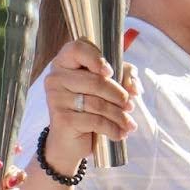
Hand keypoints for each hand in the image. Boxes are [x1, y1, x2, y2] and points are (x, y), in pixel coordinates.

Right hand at [42, 37, 138, 173]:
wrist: (69, 141)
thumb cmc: (87, 108)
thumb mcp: (105, 87)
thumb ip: (122, 76)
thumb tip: (134, 87)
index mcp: (64, 62)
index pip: (77, 49)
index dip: (96, 58)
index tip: (110, 72)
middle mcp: (56, 78)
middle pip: (95, 81)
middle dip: (119, 95)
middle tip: (130, 106)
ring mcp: (56, 98)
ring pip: (97, 103)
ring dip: (119, 115)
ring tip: (129, 123)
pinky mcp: (62, 119)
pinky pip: (94, 120)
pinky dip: (112, 128)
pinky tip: (120, 133)